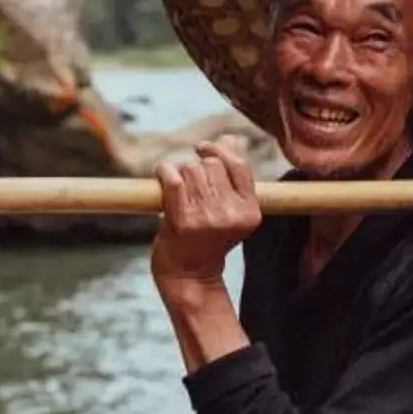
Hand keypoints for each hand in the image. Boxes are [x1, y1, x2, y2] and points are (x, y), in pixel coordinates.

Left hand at [152, 140, 261, 292]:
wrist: (188, 275)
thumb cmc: (205, 239)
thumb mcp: (229, 210)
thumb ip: (231, 176)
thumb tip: (228, 138)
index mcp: (250, 211)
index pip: (239, 165)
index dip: (220, 150)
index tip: (203, 147)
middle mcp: (232, 214)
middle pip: (211, 165)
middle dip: (195, 168)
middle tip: (187, 187)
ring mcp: (208, 218)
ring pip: (190, 170)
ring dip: (178, 173)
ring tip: (176, 192)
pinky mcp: (183, 221)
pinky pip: (173, 179)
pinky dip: (164, 171)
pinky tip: (162, 176)